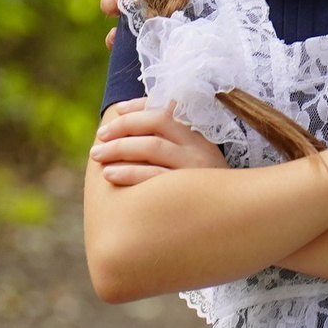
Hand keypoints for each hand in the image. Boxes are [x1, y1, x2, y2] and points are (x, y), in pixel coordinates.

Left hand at [90, 98, 227, 186]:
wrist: (231, 221)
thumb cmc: (204, 196)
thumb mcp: (197, 164)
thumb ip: (174, 147)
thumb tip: (136, 127)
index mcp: (199, 135)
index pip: (168, 108)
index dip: (140, 106)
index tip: (118, 109)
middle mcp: (199, 147)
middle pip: (158, 122)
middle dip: (124, 125)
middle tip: (101, 135)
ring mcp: (195, 169)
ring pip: (153, 146)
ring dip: (119, 147)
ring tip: (97, 154)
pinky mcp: (188, 193)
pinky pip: (153, 177)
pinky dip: (129, 173)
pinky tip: (110, 174)